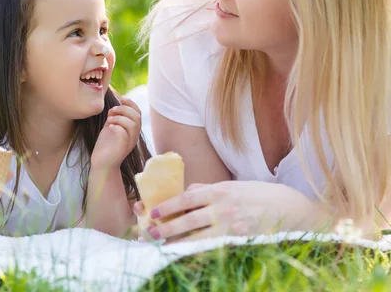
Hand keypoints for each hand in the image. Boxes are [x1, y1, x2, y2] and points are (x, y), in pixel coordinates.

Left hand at [91, 96, 141, 169]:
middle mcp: (134, 136)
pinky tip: (109, 127)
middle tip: (112, 110)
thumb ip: (115, 118)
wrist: (101, 163)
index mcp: (132, 131)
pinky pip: (123, 132)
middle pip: (137, 117)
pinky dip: (116, 126)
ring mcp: (129, 142)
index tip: (120, 98)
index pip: (138, 113)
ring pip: (132, 124)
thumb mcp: (111, 128)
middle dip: (124, 109)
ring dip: (119, 117)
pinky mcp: (122, 147)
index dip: (131, 103)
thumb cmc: (105, 146)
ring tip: (109, 119)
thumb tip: (114, 106)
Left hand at [134, 181, 325, 242]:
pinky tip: (186, 257)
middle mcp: (224, 208)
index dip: (167, 206)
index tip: (152, 213)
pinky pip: (213, 248)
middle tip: (149, 234)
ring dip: (177, 243)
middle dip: (165, 228)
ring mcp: (232, 227)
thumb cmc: (260, 195)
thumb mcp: (234, 186)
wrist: (293, 210)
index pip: (186, 198)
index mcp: (220, 190)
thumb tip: (187, 192)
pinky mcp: (240, 242)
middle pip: (187, 220)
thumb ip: (210, 190)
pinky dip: (198, 253)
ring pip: (198, 237)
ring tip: (161, 248)